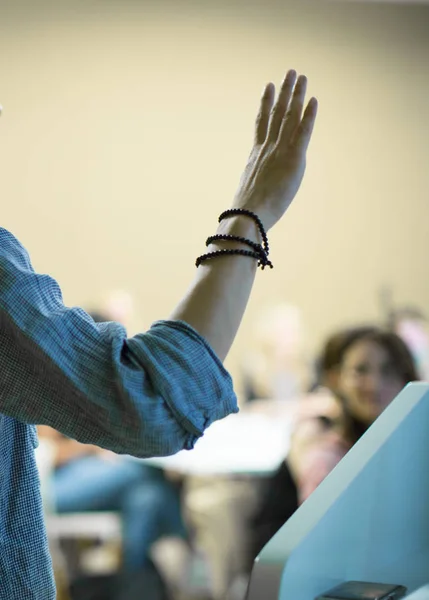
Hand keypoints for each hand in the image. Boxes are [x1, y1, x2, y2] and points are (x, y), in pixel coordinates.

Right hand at [233, 70, 316, 230]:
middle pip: (276, 113)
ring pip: (289, 116)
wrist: (248, 215)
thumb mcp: (248, 193)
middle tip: (289, 72)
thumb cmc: (246, 213)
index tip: (268, 86)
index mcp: (255, 155)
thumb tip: (252, 192)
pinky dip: (308, 115)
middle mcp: (266, 148)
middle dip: (284, 91)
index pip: (261, 123)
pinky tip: (313, 100)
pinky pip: (303, 132)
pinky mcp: (293, 159)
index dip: (265, 103)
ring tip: (300, 76)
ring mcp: (279, 151)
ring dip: (296, 94)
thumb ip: (255, 183)